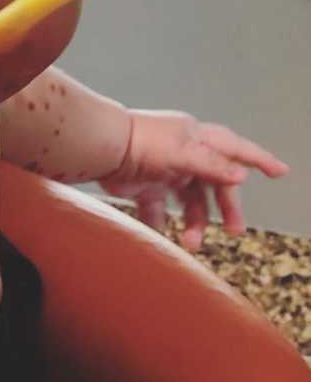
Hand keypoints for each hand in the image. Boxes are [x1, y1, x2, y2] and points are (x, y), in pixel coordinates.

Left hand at [98, 109, 288, 251]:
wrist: (100, 148)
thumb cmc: (142, 142)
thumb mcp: (183, 153)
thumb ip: (212, 165)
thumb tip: (240, 176)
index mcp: (195, 139)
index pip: (234, 148)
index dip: (258, 160)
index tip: (281, 172)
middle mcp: (183, 154)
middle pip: (215, 183)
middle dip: (225, 208)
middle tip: (233, 231)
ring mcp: (164, 170)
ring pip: (189, 201)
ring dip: (195, 222)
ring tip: (192, 242)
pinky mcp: (145, 186)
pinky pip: (160, 210)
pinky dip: (162, 223)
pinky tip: (161, 235)